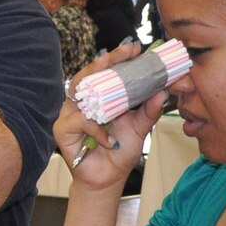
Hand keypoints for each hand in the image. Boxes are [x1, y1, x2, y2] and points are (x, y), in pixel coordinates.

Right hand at [56, 44, 166, 192]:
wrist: (109, 178)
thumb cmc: (121, 150)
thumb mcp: (140, 127)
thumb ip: (150, 110)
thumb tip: (163, 91)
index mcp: (98, 96)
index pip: (104, 71)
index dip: (117, 58)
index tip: (133, 47)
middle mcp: (81, 101)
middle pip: (88, 74)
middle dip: (106, 61)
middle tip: (123, 52)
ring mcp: (69, 114)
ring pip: (78, 91)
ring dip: (98, 86)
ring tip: (113, 80)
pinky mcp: (62, 131)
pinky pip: (80, 121)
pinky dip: (97, 128)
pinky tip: (110, 140)